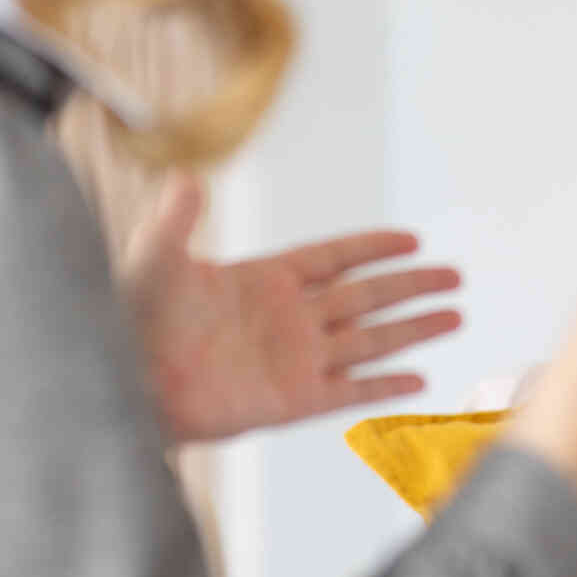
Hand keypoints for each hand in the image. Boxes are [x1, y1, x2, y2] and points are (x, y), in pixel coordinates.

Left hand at [122, 173, 460, 442]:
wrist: (121, 384)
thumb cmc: (129, 320)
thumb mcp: (154, 259)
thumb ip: (175, 219)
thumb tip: (184, 176)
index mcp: (265, 279)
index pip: (334, 259)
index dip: (372, 248)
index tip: (412, 240)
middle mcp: (289, 319)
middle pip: (366, 297)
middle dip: (411, 286)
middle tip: (456, 277)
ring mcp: (294, 360)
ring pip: (369, 341)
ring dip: (412, 329)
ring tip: (455, 316)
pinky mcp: (291, 400)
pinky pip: (349, 390)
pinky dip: (383, 386)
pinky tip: (418, 379)